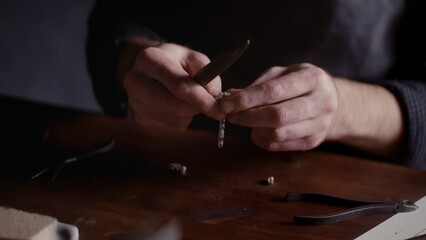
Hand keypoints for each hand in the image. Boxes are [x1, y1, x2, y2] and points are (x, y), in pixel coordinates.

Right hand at [123, 43, 224, 131]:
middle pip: (178, 106)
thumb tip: (214, 96)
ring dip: (190, 112)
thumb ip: (208, 72)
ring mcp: (135, 103)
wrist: (149, 71)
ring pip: (177, 119)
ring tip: (184, 97)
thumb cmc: (175, 62)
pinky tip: (175, 105)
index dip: (202, 99)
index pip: (179, 85)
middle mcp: (136, 81)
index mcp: (150, 59)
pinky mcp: (140, 119)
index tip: (220, 110)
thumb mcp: (192, 57)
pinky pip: (171, 127)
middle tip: (207, 102)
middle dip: (198, 106)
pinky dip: (181, 119)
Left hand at [220, 63, 337, 150]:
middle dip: (247, 116)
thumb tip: (230, 96)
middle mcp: (320, 102)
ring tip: (244, 120)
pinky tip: (257, 129)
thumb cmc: (301, 84)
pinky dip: (261, 138)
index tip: (226, 104)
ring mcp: (319, 125)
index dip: (246, 99)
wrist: (334, 102)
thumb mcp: (283, 74)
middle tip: (230, 115)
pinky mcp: (313, 142)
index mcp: (311, 79)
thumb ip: (258, 85)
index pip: (273, 91)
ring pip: (277, 134)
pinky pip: (279, 145)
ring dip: (253, 128)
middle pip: (277, 116)